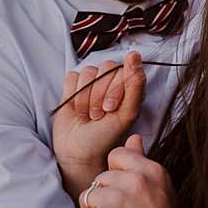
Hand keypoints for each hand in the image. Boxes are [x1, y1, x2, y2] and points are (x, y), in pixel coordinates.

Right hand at [51, 52, 143, 200]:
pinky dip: (72, 96)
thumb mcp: (126, 114)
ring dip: (85, 98)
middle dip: (98, 95)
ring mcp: (91, 83)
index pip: (120, 69)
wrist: (80, 153)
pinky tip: (76, 110)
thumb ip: (135, 85)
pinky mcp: (72, 87)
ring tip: (87, 115)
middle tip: (97, 115)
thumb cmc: (105, 137)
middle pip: (103, 69)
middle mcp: (110, 81)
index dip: (113, 89)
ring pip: (86, 73)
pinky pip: (71, 77)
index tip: (110, 109)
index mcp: (127, 85)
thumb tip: (134, 54)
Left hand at [68, 135, 181, 207]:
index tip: (128, 200)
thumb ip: (142, 165)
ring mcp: (112, 201)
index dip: (115, 179)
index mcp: (150, 172)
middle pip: (98, 181)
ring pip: (86, 200)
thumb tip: (133, 138)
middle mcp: (132, 182)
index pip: (116, 156)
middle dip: (104, 202)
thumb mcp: (161, 194)